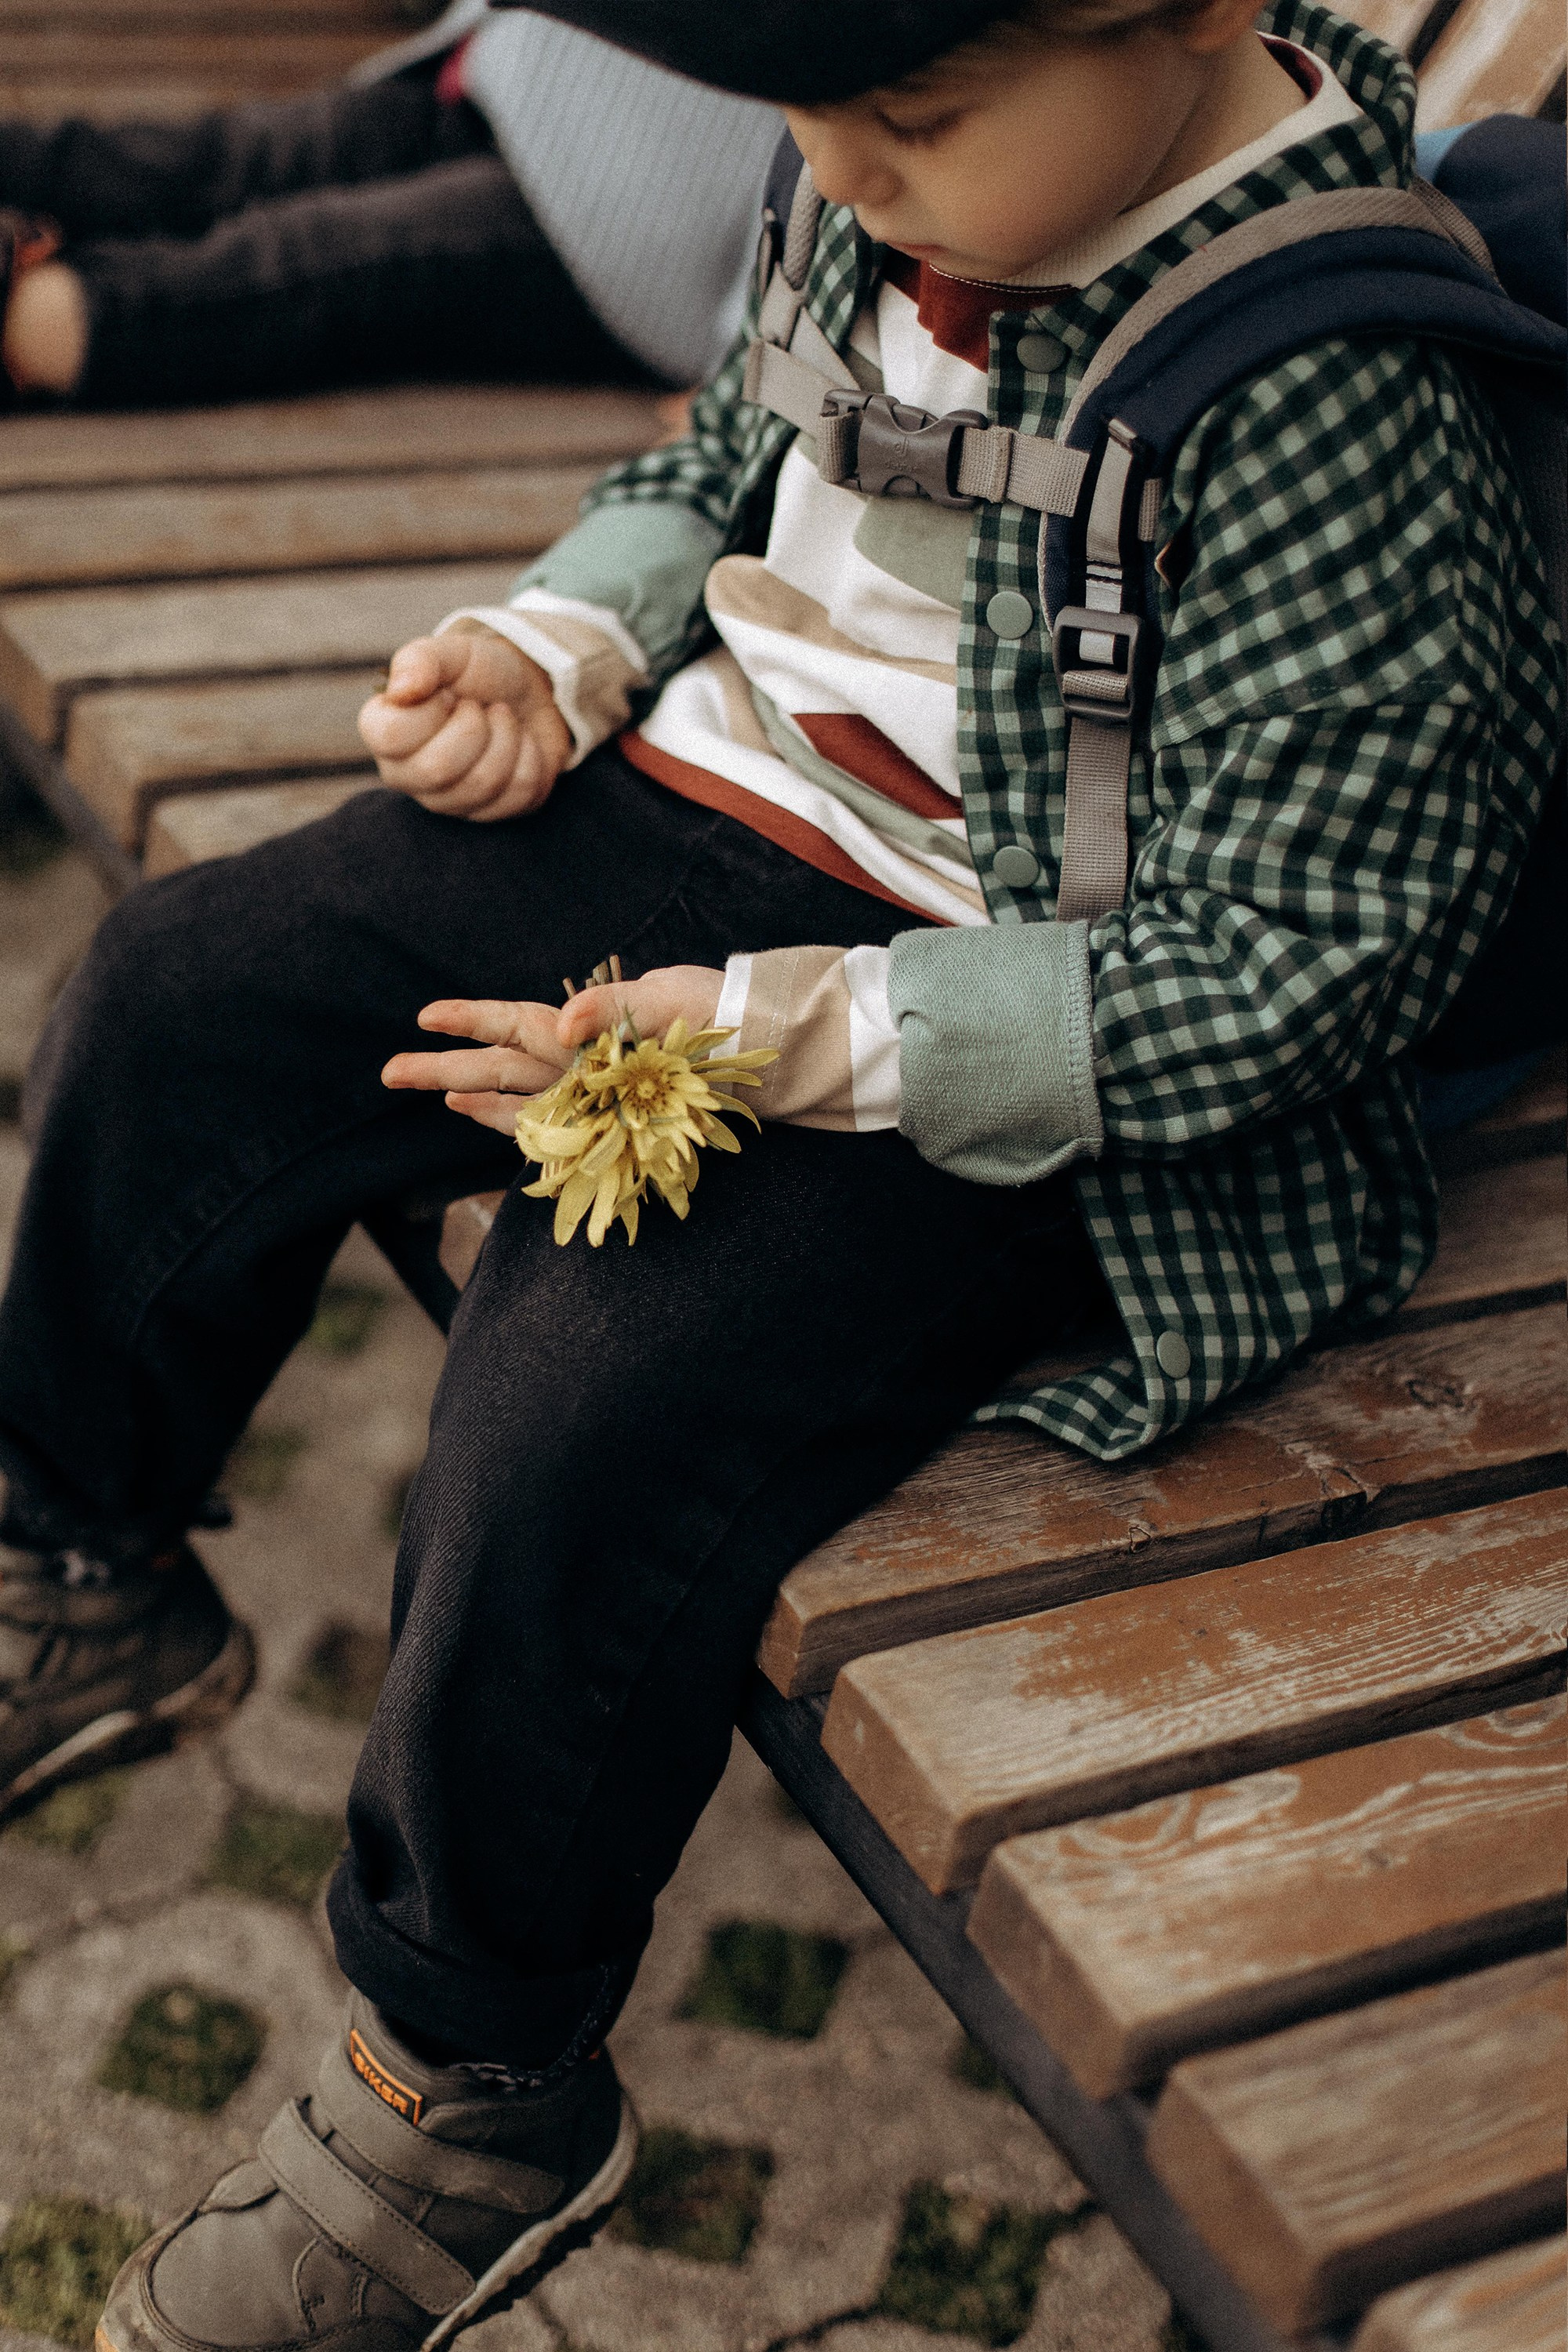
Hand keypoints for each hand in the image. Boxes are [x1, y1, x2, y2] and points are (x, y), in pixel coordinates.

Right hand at [357, 627, 571, 819]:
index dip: (432, 710)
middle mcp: (406, 775)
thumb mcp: (451, 653)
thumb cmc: (479, 673)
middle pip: (438, 770)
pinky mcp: (489, 813)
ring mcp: (447, 801)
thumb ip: (420, 660)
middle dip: (475, 727)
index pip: (392, 737)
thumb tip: (401, 689)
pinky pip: (518, 793)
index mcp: (384, 732)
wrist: (528, 693)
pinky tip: (520, 744)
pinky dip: (530, 756)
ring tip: (502, 720)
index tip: (449, 695)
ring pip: (483, 783)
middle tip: (481, 708)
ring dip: (507, 737)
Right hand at [382, 966, 724, 1133]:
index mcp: (587, 1026)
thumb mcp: (669, 1000)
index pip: (514, 1022)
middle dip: (443, 1066)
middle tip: (388, 1071)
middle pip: (498, 1063)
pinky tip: (470, 1114)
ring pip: (512, 1097)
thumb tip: (561, 1023)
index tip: (426, 1017)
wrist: (764, 1054)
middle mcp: (577, 1063)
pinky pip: (546, 1129)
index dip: (470, 1019)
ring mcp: (587, 1097)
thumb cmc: (715, 1017)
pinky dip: (510, 1123)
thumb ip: (613, 1007)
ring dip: (465, 1095)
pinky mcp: (604, 1128)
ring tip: (424, 1095)